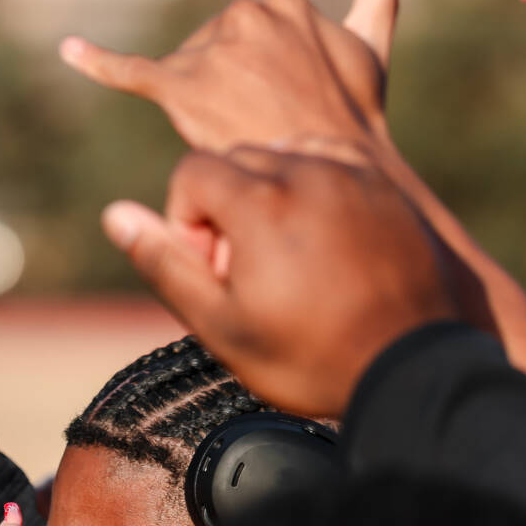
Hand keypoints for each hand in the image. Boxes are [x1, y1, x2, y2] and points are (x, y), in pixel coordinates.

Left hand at [59, 0, 407, 155]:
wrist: (331, 168)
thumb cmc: (353, 113)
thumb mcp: (370, 46)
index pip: (249, 28)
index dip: (260, 69)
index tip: (282, 97)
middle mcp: (242, 16)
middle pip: (213, 46)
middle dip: (228, 82)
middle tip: (261, 120)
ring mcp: (210, 51)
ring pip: (185, 69)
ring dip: (201, 99)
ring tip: (237, 130)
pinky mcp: (177, 86)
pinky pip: (129, 70)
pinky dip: (95, 60)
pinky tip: (68, 49)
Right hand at [106, 146, 473, 417]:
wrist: (410, 370)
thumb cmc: (310, 357)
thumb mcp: (221, 325)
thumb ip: (166, 264)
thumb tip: (115, 213)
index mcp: (259, 203)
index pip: (192, 171)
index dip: (187, 221)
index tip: (214, 269)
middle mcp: (307, 172)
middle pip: (237, 160)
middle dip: (227, 206)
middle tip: (250, 271)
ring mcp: (352, 176)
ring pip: (283, 155)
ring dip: (270, 193)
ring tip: (287, 255)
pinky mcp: (385, 188)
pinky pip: (330, 161)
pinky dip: (313, 186)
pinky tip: (321, 238)